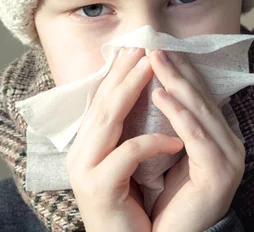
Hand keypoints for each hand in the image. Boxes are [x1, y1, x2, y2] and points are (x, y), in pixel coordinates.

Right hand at [67, 48, 184, 231]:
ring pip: (108, 119)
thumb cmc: (130, 208)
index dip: (118, 73)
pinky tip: (174, 139)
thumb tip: (146, 98)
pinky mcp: (99, 187)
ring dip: (132, 89)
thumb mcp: (127, 165)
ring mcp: (84, 169)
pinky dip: (152, 143)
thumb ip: (128, 133)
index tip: (136, 47)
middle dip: (124, 71)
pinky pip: (128, 154)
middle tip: (143, 45)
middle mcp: (79, 153)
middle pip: (102, 102)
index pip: (101, 100)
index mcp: (85, 145)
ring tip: (153, 66)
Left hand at [148, 50, 245, 231]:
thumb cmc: (168, 195)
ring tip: (154, 59)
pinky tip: (159, 94)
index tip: (157, 45)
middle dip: (176, 68)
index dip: (180, 69)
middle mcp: (229, 142)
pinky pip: (195, 136)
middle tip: (154, 43)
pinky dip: (177, 113)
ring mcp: (229, 157)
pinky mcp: (219, 172)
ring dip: (176, 81)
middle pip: (200, 96)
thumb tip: (155, 84)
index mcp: (219, 135)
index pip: (199, 94)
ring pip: (199, 111)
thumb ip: (170, 121)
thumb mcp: (170, 150)